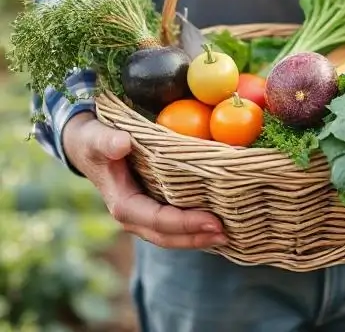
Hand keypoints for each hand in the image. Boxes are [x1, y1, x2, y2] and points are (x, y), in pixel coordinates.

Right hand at [63, 112, 227, 248]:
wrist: (87, 145)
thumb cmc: (94, 140)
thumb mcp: (96, 137)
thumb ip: (107, 141)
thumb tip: (122, 143)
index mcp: (122, 204)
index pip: (157, 220)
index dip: (184, 223)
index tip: (212, 221)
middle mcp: (134, 216)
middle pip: (167, 235)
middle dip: (196, 238)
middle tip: (227, 234)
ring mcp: (143, 214)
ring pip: (171, 235)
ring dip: (198, 237)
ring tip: (227, 234)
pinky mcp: (152, 207)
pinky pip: (174, 224)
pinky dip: (193, 227)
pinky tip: (215, 223)